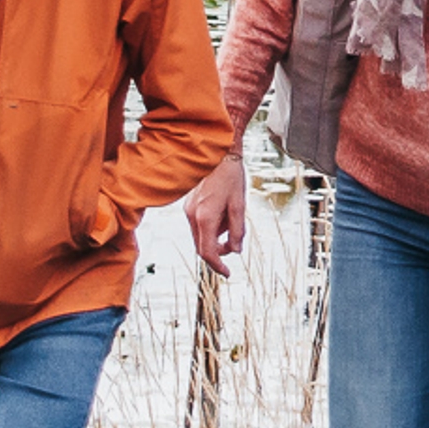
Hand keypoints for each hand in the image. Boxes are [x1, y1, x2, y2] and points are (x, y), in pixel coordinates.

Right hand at [188, 151, 249, 276]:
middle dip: (218, 251)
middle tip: (234, 244)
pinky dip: (212, 225)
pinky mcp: (189, 205)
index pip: (207, 252)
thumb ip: (237, 230)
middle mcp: (192, 215)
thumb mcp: (240, 205)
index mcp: (205, 217)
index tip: (228, 273)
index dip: (218, 266)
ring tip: (232, 214)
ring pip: (201, 235)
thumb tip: (236, 251)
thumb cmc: (231, 177)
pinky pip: (200, 224)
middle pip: (202, 246)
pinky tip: (224, 209)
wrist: (218, 154)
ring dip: (217, 235)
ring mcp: (188, 210)